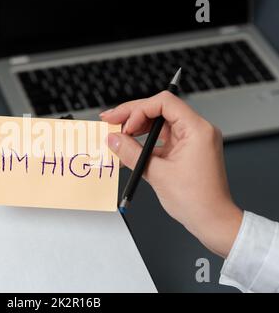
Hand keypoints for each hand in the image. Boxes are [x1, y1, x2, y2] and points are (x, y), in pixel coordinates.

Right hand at [101, 91, 242, 257]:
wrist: (212, 221)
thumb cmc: (196, 200)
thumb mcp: (156, 173)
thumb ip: (131, 152)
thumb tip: (114, 139)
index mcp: (196, 129)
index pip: (164, 103)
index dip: (139, 110)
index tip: (124, 126)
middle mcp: (197, 130)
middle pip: (159, 110)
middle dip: (133, 115)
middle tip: (111, 120)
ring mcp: (192, 140)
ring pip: (159, 124)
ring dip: (137, 128)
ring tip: (117, 135)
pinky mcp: (186, 150)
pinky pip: (162, 139)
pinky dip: (144, 142)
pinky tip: (129, 149)